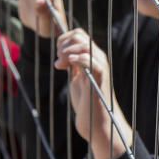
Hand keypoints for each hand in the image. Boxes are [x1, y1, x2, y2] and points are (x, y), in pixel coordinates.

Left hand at [54, 29, 128, 158]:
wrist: (98, 124)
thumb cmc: (87, 104)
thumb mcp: (77, 80)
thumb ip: (73, 66)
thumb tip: (62, 55)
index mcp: (92, 58)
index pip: (79, 34)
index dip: (64, 40)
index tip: (57, 57)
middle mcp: (98, 60)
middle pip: (79, 35)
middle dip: (63, 44)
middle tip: (58, 62)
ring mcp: (100, 68)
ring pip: (84, 45)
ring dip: (67, 52)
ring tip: (61, 65)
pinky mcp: (99, 79)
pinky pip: (91, 60)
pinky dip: (77, 59)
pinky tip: (67, 66)